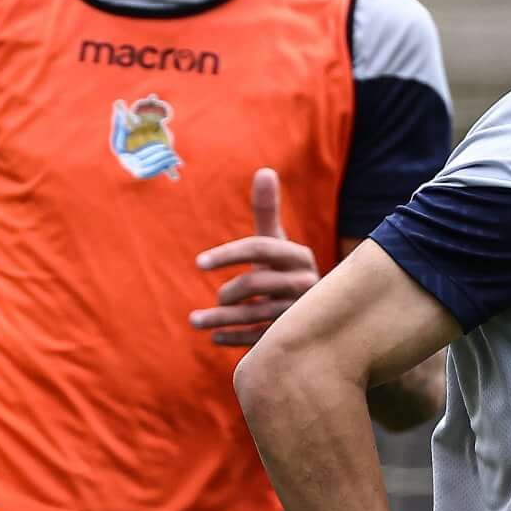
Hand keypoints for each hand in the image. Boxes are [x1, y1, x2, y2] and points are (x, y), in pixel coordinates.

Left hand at [190, 168, 321, 348]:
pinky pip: (260, 339)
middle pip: (257, 283)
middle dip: (228, 292)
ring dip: (221, 319)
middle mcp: (305, 282)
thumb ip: (267, 210)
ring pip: (255, 314)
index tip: (199, 263)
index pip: (260, 247)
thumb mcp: (276, 241)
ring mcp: (300, 311)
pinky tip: (215, 337)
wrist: (316, 310)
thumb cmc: (284, 269)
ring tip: (195, 322)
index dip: (228, 254)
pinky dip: (234, 338)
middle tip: (216, 297)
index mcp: (298, 255)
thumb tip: (264, 170)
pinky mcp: (294, 335)